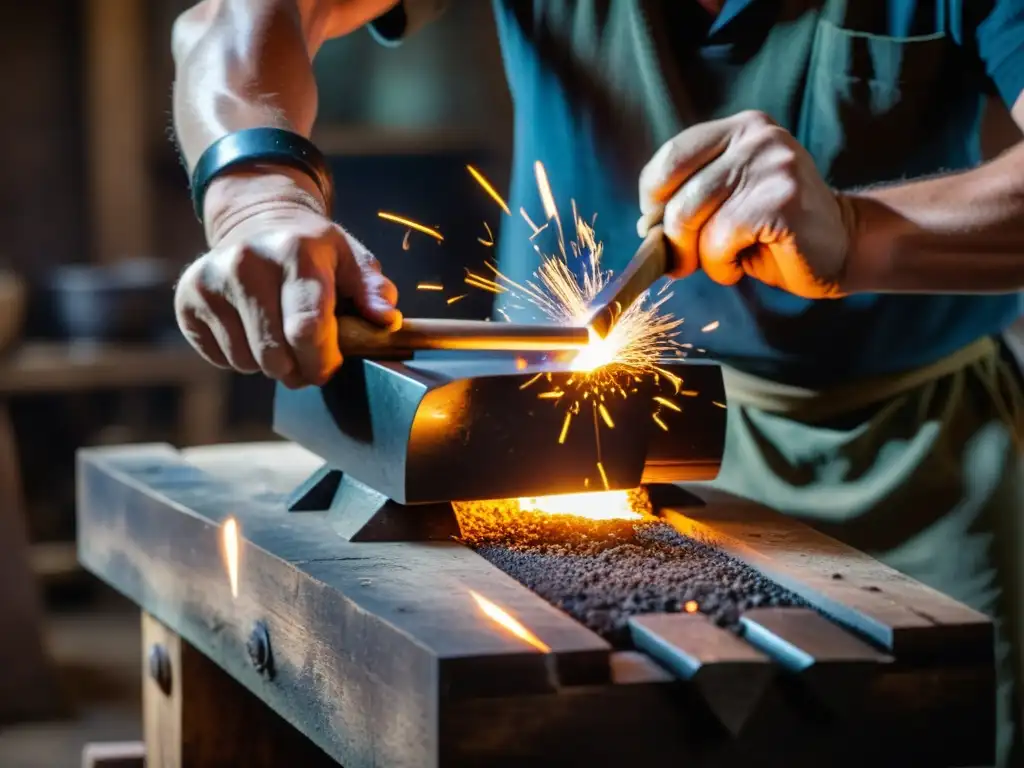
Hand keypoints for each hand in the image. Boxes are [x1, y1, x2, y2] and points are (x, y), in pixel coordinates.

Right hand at [175, 171, 399, 387]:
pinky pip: (222, 359)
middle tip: (307, 358)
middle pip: (275, 355)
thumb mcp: (352, 260)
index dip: (322, 361)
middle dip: (299, 370)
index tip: (330, 365)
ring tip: (279, 334)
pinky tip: (251, 328)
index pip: (306, 329)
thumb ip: (373, 291)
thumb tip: (386, 320)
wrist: (258, 221)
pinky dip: (242, 357)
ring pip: (247, 363)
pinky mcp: (187, 298)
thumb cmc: (314, 252)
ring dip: (270, 363)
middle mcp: (246, 261)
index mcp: (295, 252)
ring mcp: (211, 279)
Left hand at [638, 110, 856, 298]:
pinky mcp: (783, 201)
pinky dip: (722, 265)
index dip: (653, 200)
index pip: (671, 158)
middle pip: (678, 197)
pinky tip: (744, 261)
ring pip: (696, 222)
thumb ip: (688, 201)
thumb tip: (646, 228)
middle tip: (687, 260)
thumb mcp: (724, 203)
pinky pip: (721, 240)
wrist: (842, 246)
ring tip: (727, 258)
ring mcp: (773, 165)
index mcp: (739, 129)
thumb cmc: (773, 231)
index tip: (658, 226)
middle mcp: (757, 137)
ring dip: (701, 256)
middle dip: (674, 240)